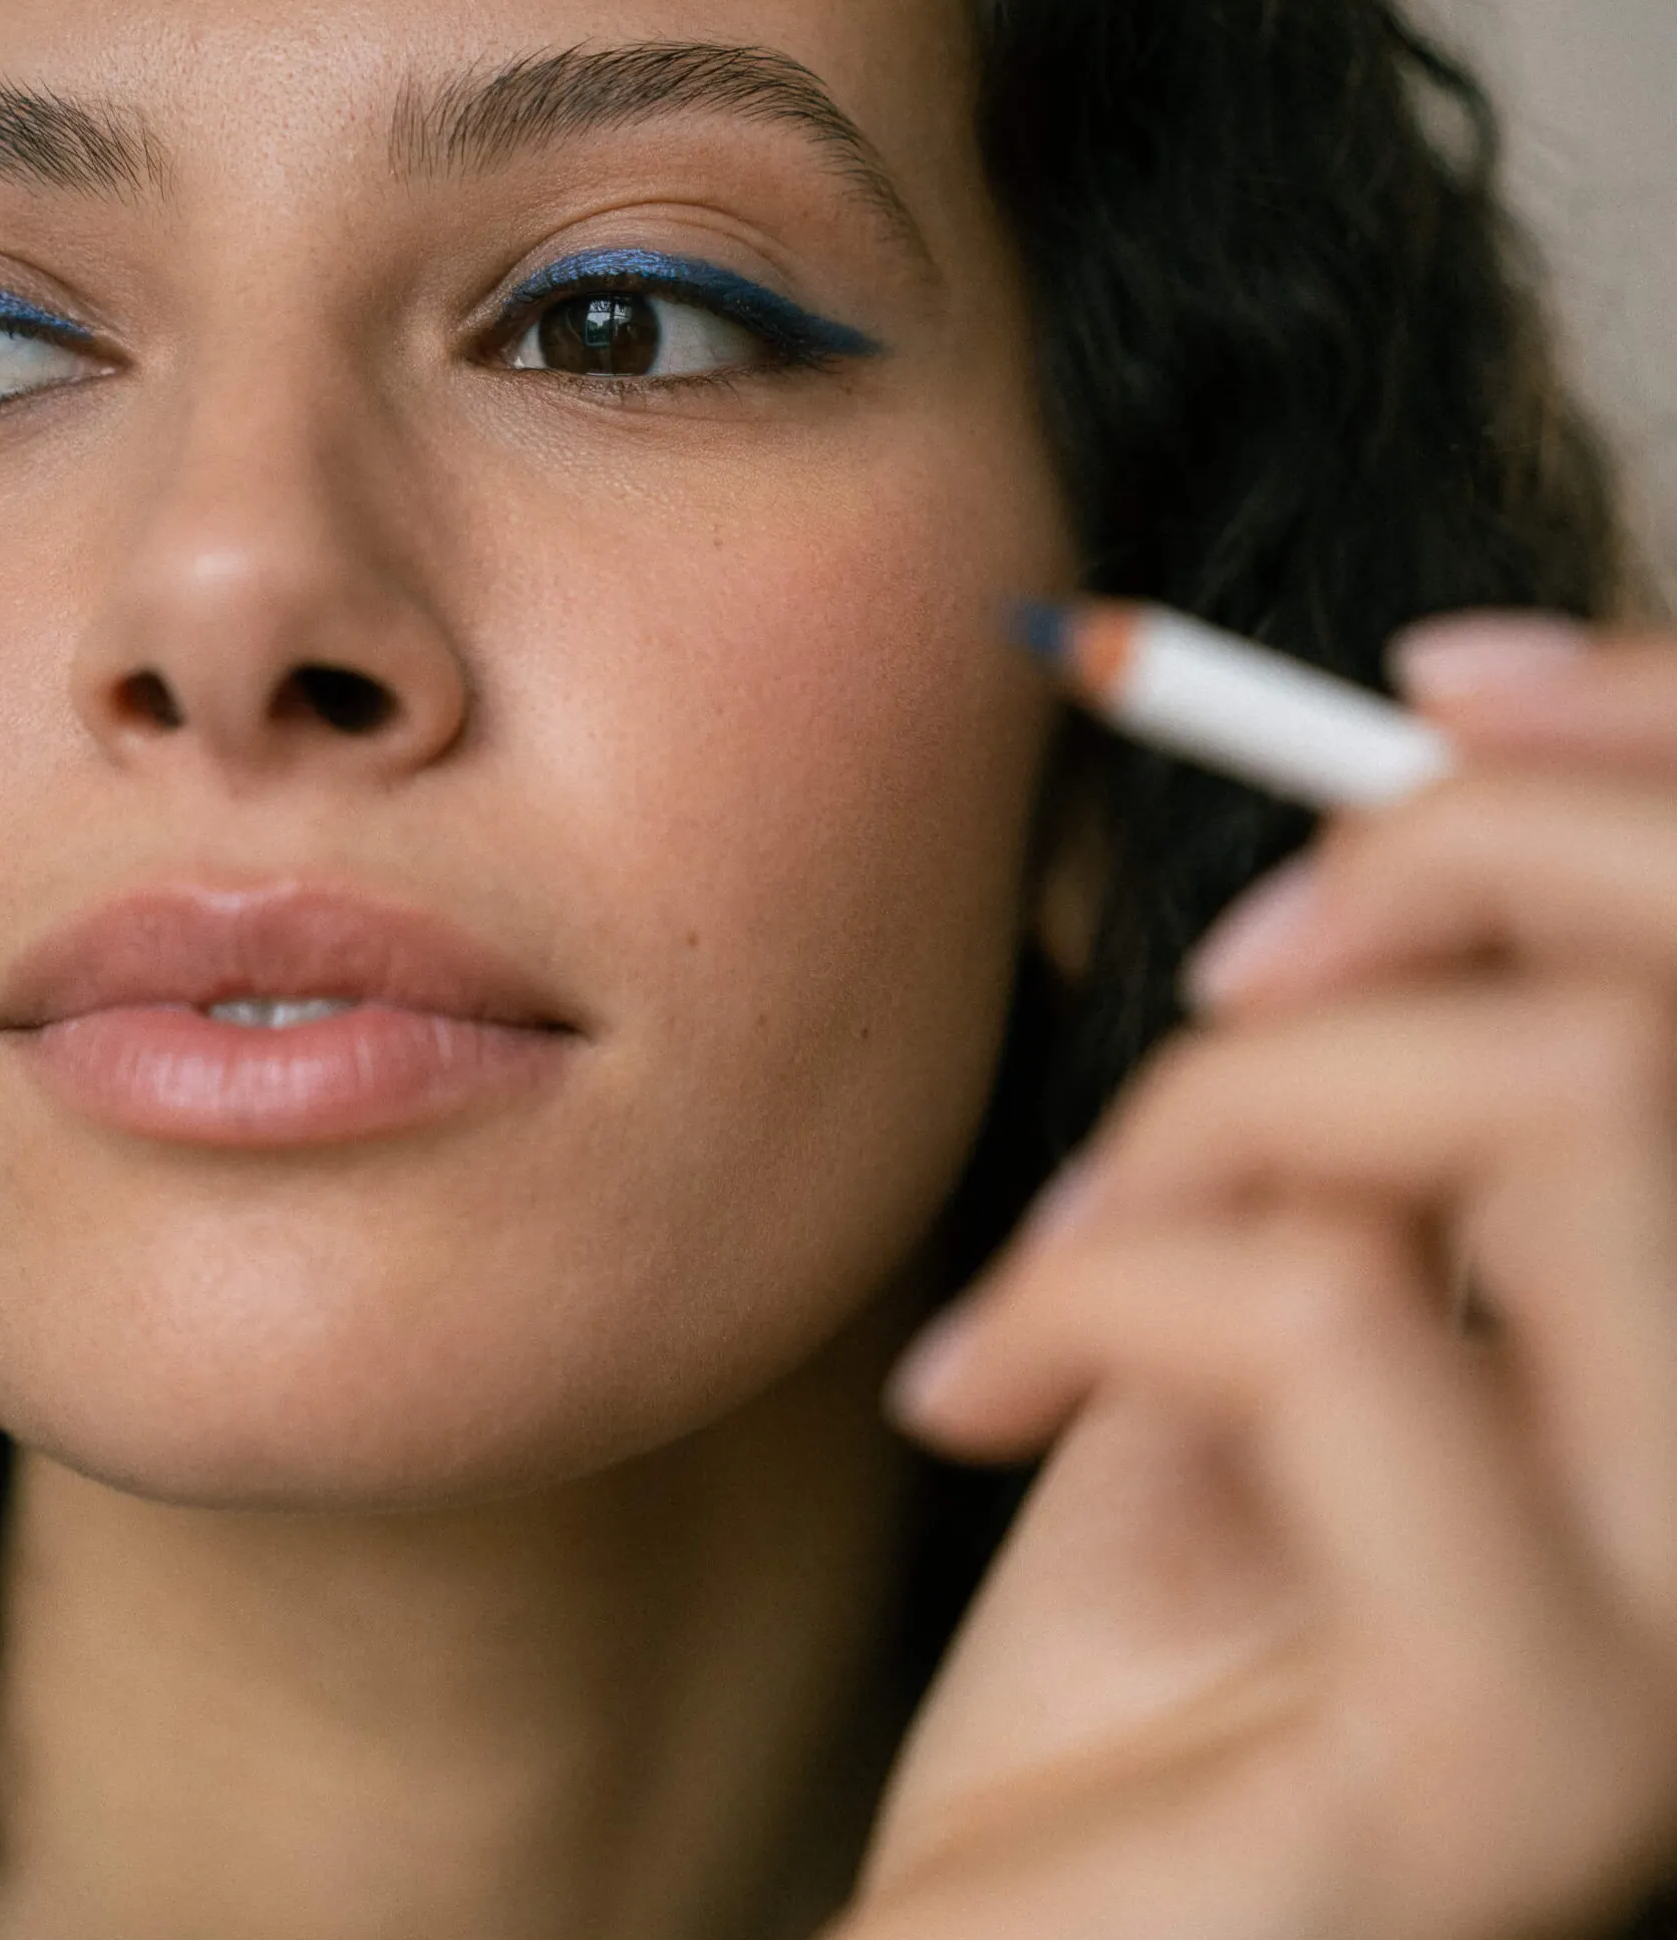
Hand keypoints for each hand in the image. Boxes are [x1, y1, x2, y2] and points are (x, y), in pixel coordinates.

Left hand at [834, 617, 1676, 1939]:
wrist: (1019, 1923)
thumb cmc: (1142, 1608)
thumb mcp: (1260, 1278)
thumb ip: (1381, 1089)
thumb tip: (1421, 770)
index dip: (1649, 753)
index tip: (1409, 687)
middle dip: (1409, 883)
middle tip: (1209, 985)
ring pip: (1535, 1106)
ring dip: (1212, 1118)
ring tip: (1055, 1265)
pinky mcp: (1541, 1748)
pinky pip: (1331, 1312)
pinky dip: (1098, 1286)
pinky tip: (974, 1397)